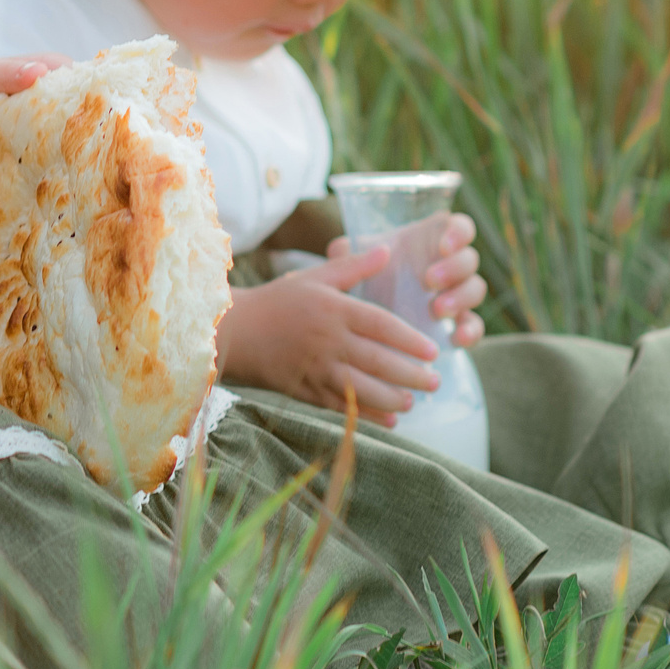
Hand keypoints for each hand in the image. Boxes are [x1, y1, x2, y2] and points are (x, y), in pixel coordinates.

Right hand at [217, 249, 442, 418]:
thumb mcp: (314, 277)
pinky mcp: (304, 389)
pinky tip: (389, 418)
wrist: (233, 330)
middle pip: (378, 361)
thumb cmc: (276, 300)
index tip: (434, 351)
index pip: (381, 325)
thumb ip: (353, 266)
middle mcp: (327, 340)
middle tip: (436, 382)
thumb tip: (388, 250)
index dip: (410, 340)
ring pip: (362, 388)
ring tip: (414, 401)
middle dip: (412, 375)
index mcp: (333, 309)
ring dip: (392, 397)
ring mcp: (316, 368)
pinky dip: (367, 414)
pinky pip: (341, 405)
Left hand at [327, 211, 485, 348]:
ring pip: (475, 289)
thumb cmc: (366, 277)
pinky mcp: (458, 321)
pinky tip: (457, 339)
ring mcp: (456, 293)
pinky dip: (472, 331)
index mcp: (431, 240)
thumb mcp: (354, 264)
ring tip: (437, 310)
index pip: (460, 227)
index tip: (443, 246)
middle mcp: (450, 264)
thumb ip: (347, 255)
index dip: (458, 233)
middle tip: (429, 281)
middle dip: (454, 269)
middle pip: (469, 259)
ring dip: (460, 297)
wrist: (368, 316)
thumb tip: (341, 249)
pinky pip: (475, 325)